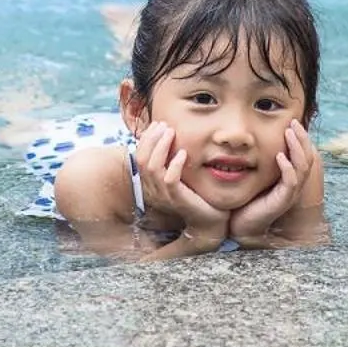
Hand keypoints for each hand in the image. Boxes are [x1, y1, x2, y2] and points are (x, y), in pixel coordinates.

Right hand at [135, 123, 229, 246]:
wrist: (208, 222)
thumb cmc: (196, 196)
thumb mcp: (180, 175)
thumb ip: (171, 161)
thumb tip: (169, 136)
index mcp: (150, 183)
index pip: (139, 157)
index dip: (146, 139)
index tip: (158, 124)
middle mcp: (153, 189)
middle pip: (142, 160)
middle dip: (152, 139)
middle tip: (165, 125)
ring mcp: (164, 195)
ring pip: (152, 168)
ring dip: (161, 147)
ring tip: (172, 133)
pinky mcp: (177, 199)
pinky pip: (170, 179)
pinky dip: (175, 164)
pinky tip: (183, 153)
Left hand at [227, 120, 317, 242]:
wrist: (241, 225)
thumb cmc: (247, 199)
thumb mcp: (256, 174)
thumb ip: (260, 158)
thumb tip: (253, 136)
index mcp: (290, 177)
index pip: (303, 154)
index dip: (301, 138)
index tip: (292, 121)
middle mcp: (294, 184)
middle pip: (308, 158)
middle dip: (302, 138)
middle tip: (294, 122)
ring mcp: (289, 193)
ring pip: (302, 167)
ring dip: (297, 148)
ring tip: (288, 133)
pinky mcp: (281, 201)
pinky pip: (290, 182)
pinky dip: (287, 168)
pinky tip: (280, 156)